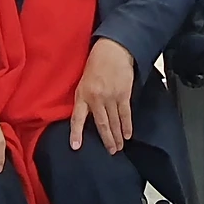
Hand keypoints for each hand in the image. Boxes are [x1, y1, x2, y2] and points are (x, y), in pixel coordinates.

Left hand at [70, 39, 134, 153]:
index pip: (77, 118)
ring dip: (117, 137)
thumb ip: (84, 98)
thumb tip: (85, 116)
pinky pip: (125, 114)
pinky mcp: (124, 94)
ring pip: (114, 122)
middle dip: (106, 140)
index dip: (76, 133)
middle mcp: (96, 98)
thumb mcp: (83, 81)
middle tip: (110, 152)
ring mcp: (111, 97)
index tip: (75, 146)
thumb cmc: (95, 64)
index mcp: (82, 94)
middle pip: (101, 124)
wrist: (112, 50)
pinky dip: (127, 126)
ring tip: (118, 148)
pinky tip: (127, 135)